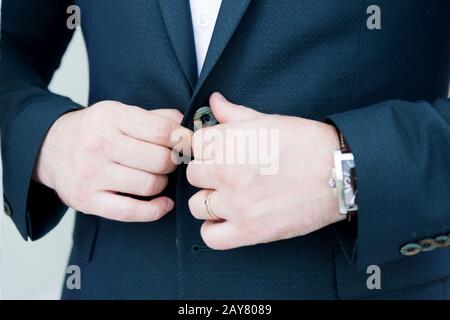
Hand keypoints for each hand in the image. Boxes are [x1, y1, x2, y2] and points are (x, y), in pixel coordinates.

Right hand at [34, 101, 191, 221]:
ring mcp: (91, 174)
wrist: (49, 148)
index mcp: (110, 117)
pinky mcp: (87, 200)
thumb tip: (183, 122)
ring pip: (150, 185)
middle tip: (169, 161)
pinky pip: (132, 212)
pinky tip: (164, 203)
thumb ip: (153, 117)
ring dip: (162, 183)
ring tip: (156, 176)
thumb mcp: (119, 112)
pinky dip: (155, 210)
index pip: (162, 130)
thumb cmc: (93, 131)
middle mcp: (99, 144)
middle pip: (160, 160)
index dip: (183, 139)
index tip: (187, 144)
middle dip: (172, 162)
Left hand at [187, 93, 343, 249]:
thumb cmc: (306, 143)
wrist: (339, 172)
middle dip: (207, 174)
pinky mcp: (249, 230)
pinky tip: (228, 220)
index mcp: (228, 141)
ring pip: (197, 206)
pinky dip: (215, 230)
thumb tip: (214, 101)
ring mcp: (236, 203)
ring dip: (210, 202)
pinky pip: (211, 236)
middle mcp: (225, 171)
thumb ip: (235, 113)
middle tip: (227, 175)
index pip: (194, 146)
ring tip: (229, 198)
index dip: (206, 150)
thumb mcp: (268, 121)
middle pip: (193, 175)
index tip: (217, 154)